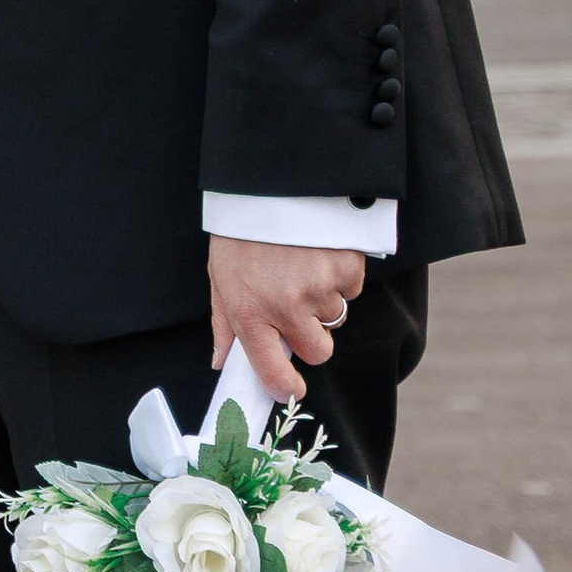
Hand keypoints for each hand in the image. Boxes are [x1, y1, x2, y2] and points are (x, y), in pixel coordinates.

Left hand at [207, 239, 363, 402]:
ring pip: (335, 317)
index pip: (273, 372)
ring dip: (323, 300)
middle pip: (317, 351)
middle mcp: (285, 308)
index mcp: (250, 313)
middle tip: (296, 308)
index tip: (290, 389)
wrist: (269, 182)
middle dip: (311, 337)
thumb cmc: (241, 233)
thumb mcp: (220, 278)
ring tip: (300, 267)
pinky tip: (318, 253)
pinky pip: (351, 288)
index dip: (285, 387)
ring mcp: (319, 289)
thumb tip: (221, 362)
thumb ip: (224, 323)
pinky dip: (340, 276)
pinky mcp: (345, 268)